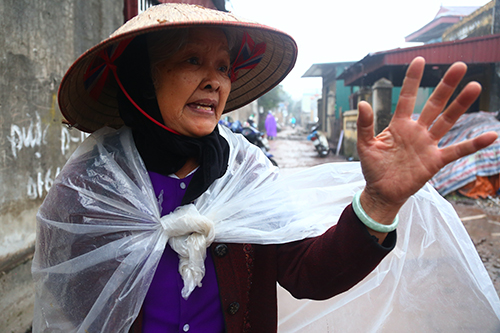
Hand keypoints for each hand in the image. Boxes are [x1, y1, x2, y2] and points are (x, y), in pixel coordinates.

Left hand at [356, 57, 496, 227]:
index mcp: (398, 125)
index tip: (420, 59)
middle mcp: (416, 131)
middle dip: (446, 86)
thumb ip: (365, 125)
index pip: (407, 98)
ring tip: (475, 87)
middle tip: (459, 66)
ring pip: (447, 121)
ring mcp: (428, 144)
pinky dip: (473, 144)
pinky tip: (490, 135)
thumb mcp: (365, 146)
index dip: (412, 80)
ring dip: (461, 105)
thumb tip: (362, 103)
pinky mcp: (435, 161)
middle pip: (434, 104)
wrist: (382, 191)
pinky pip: (457, 150)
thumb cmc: (373, 168)